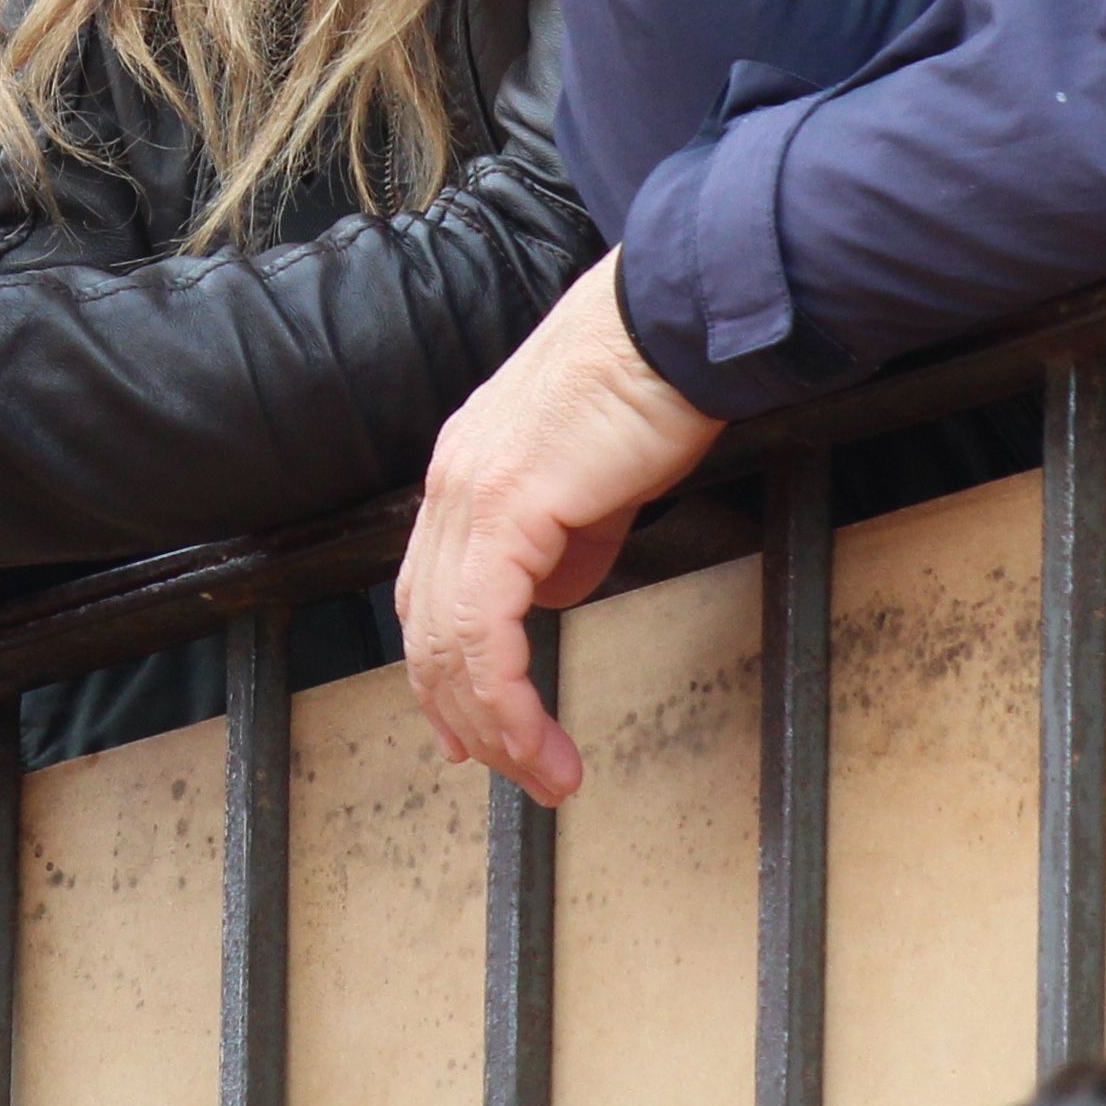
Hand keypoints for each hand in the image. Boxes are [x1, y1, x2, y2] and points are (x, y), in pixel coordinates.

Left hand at [400, 259, 726, 800]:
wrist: (677, 328)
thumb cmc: (651, 390)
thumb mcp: (594, 487)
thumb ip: (562, 543)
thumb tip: (549, 598)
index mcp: (463, 474)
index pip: (429, 597)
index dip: (444, 676)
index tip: (472, 736)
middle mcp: (450, 485)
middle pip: (428, 634)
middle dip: (469, 721)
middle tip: (521, 775)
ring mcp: (468, 495)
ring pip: (450, 645)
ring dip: (496, 728)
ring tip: (545, 777)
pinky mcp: (505, 509)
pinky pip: (485, 633)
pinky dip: (508, 701)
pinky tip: (539, 739)